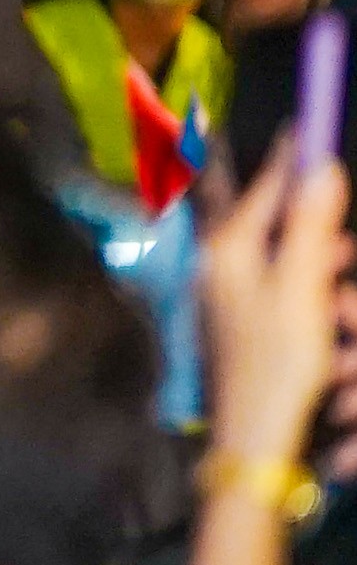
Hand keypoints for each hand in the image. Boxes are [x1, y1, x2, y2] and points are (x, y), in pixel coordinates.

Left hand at [202, 149, 349, 474]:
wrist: (255, 434)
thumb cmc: (280, 361)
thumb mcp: (302, 288)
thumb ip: (308, 226)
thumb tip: (321, 167)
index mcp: (229, 248)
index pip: (265, 188)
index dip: (293, 159)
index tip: (308, 129)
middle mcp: (220, 263)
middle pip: (277, 222)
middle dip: (317, 231)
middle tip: (343, 254)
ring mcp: (229, 293)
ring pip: (287, 258)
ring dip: (320, 268)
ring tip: (340, 295)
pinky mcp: (245, 320)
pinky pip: (286, 289)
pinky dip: (312, 293)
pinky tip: (330, 317)